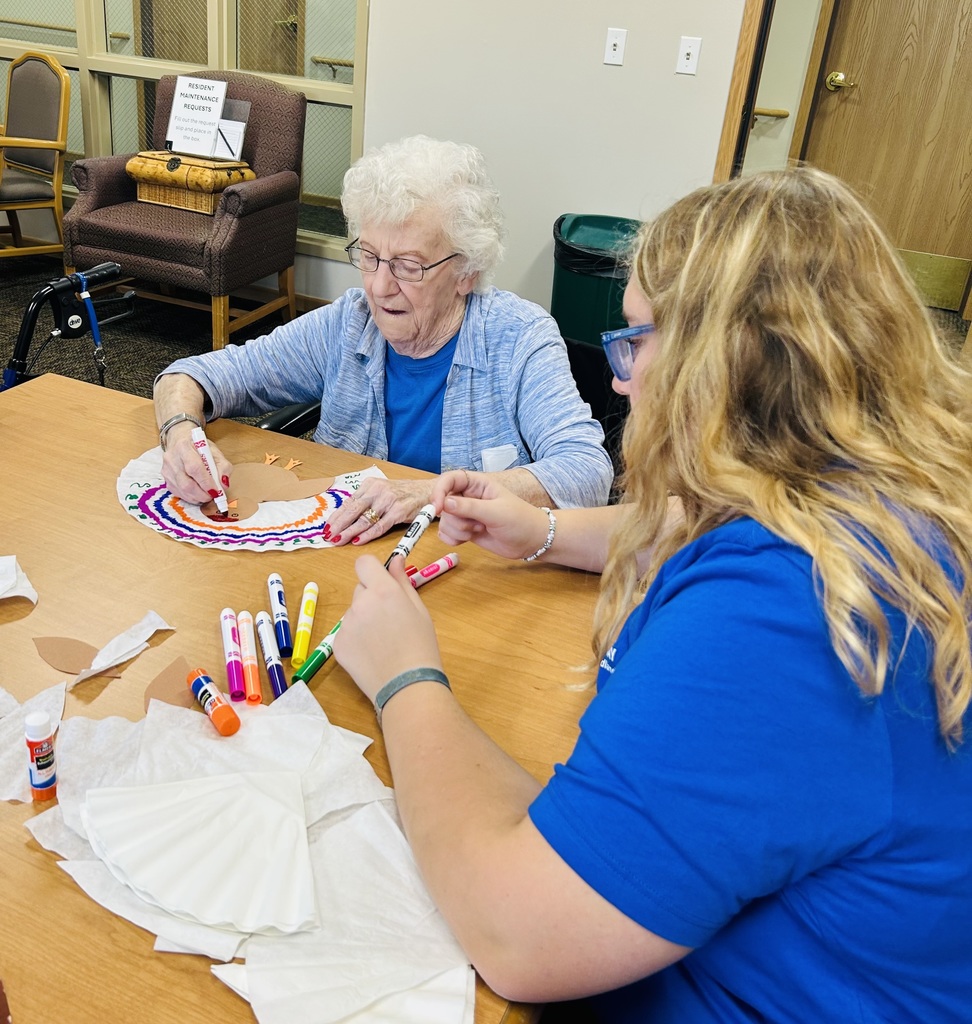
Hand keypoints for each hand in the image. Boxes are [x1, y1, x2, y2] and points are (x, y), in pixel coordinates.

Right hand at [161, 425, 233, 504]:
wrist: (179, 441)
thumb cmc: (199, 447)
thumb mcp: (215, 452)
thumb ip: (223, 467)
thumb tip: (223, 485)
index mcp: (184, 447)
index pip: (194, 468)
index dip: (206, 482)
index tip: (216, 490)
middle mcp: (171, 458)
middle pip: (186, 483)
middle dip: (203, 494)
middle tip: (214, 495)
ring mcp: (166, 470)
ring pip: (183, 491)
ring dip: (198, 497)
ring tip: (207, 494)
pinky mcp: (166, 480)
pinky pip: (179, 493)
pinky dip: (191, 497)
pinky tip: (198, 493)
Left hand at [325, 477, 434, 545]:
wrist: (427, 491)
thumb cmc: (403, 494)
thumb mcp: (382, 492)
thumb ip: (367, 502)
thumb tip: (346, 518)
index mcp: (370, 485)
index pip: (348, 502)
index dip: (336, 516)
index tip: (326, 527)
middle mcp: (377, 491)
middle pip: (353, 510)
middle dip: (339, 524)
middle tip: (328, 536)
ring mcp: (388, 501)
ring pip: (364, 519)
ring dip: (349, 532)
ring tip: (339, 540)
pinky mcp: (399, 511)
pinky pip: (380, 526)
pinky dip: (368, 535)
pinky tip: (357, 540)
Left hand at [333, 556, 443, 701]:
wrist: (407, 686)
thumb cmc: (421, 646)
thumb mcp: (418, 610)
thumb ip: (402, 581)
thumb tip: (395, 559)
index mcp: (383, 591)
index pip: (364, 563)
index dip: (372, 570)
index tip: (381, 581)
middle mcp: (360, 603)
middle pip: (360, 589)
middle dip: (371, 598)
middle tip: (389, 620)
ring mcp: (346, 625)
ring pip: (353, 612)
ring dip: (363, 619)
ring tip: (382, 642)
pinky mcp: (337, 645)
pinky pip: (346, 633)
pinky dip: (356, 639)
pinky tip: (371, 654)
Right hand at [432, 470, 552, 559]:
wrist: (532, 541)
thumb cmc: (520, 520)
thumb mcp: (496, 512)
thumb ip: (470, 507)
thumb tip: (444, 503)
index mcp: (477, 484)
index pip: (449, 480)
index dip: (439, 491)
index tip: (437, 508)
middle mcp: (468, 497)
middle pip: (444, 504)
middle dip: (455, 519)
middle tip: (477, 524)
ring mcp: (466, 514)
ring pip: (445, 522)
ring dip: (458, 530)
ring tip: (480, 530)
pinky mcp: (465, 530)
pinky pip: (447, 534)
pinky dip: (453, 539)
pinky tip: (468, 540)